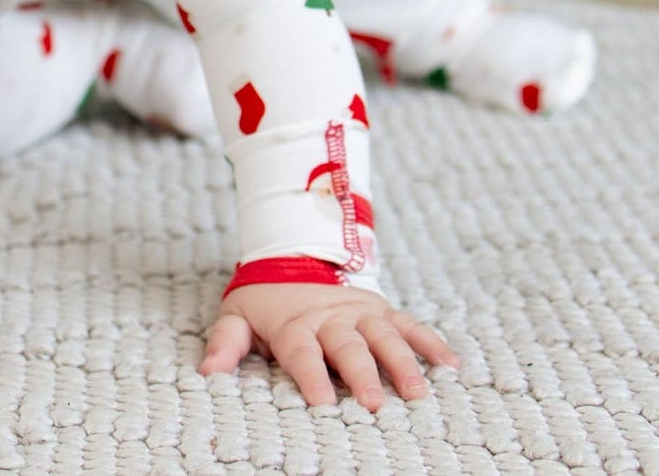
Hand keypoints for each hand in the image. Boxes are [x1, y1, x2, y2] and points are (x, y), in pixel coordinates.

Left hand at [199, 283, 459, 409]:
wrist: (292, 255)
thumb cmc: (265, 301)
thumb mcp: (238, 316)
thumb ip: (225, 344)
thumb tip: (207, 373)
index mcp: (295, 324)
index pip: (302, 352)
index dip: (310, 377)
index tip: (320, 402)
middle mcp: (330, 317)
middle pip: (348, 347)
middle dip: (362, 374)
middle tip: (375, 403)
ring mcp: (359, 312)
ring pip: (384, 337)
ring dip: (402, 363)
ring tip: (418, 393)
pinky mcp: (381, 309)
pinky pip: (409, 325)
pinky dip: (430, 343)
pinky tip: (451, 365)